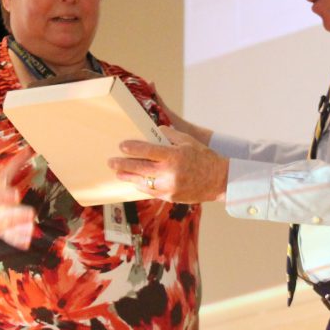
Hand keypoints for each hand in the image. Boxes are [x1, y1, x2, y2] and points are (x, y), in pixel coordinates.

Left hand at [110, 128, 227, 203]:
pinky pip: (151, 192)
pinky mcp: (170, 197)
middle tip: (111, 162)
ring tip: (118, 174)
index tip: (121, 146)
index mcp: (174, 156)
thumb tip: (153, 131)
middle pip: (140, 168)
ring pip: (142, 183)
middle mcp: (170, 173)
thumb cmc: (204, 157)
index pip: (147, 151)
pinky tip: (135, 182)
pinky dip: (141, 186)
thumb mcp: (188, 140)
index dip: (132, 148)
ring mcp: (169, 187)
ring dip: (128, 178)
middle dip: (123, 165)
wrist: (219, 180)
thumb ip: (169, 135)